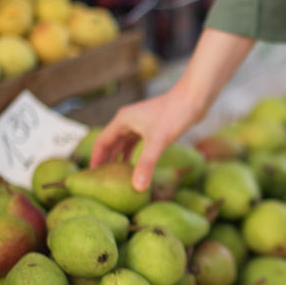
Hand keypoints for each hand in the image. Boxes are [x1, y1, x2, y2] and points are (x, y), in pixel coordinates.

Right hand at [90, 28, 254, 190]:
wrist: (195, 97)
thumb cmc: (176, 114)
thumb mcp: (159, 141)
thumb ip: (146, 164)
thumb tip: (137, 187)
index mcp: (123, 121)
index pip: (102, 143)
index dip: (95, 160)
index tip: (90, 177)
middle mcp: (128, 120)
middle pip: (111, 143)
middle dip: (106, 161)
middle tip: (101, 181)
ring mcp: (140, 122)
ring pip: (124, 143)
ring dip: (119, 158)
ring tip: (116, 177)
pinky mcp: (153, 125)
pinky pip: (137, 142)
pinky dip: (134, 154)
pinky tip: (136, 166)